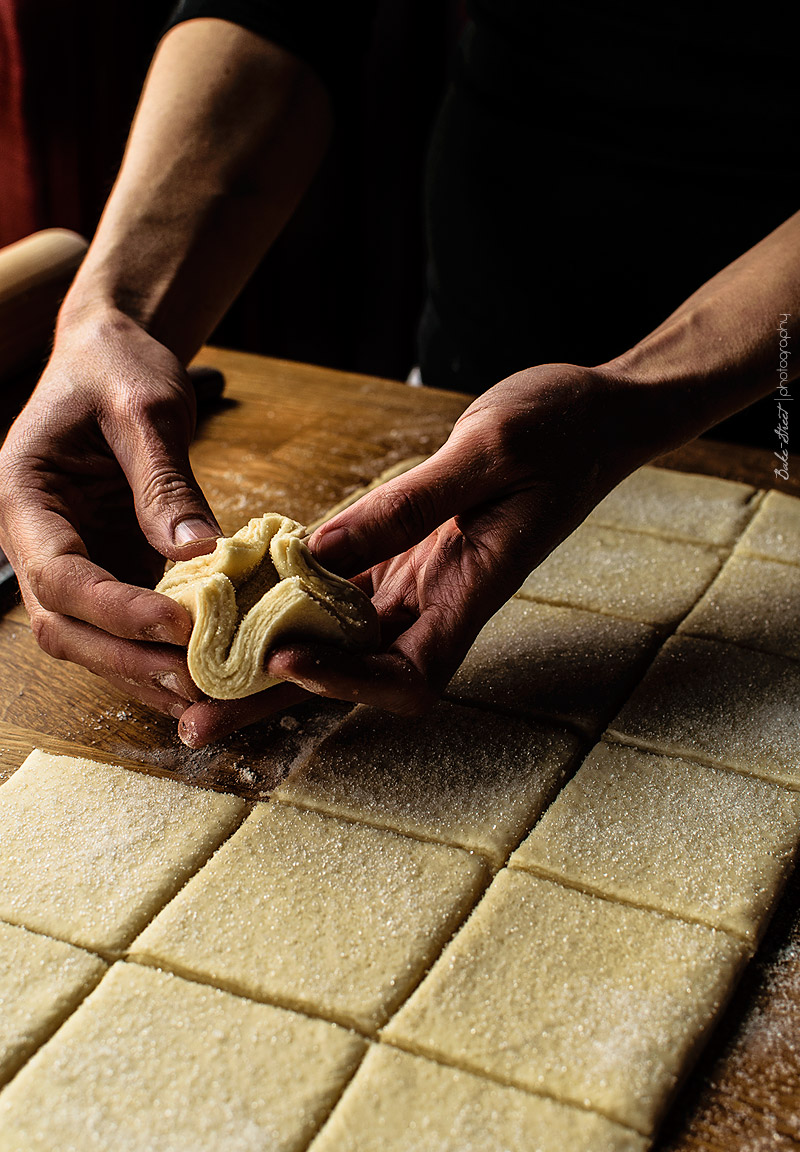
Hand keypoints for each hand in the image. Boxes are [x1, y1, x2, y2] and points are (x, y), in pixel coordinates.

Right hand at [0, 310, 222, 716]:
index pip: (58, 574)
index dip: (116, 610)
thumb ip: (164, 482)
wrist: (111, 355)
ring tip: (208, 691)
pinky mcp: (107, 566)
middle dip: (128, 660)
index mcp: (23, 496)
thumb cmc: (117, 366)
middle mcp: (36, 539)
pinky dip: (159, 652)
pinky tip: (207, 670)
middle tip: (197, 682)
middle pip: (65, 626)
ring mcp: (70, 559)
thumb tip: (199, 553)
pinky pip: (124, 623)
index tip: (178, 626)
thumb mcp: (145, 408)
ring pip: (90, 638)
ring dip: (143, 671)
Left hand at [179, 361, 637, 744]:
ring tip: (194, 673)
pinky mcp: (403, 553)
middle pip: (353, 674)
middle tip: (198, 716)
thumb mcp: (487, 452)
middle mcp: (440, 601)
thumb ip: (410, 504)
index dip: (346, 683)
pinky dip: (290, 596)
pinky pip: (338, 588)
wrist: (596, 414)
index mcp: (472, 591)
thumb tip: (320, 549)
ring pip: (335, 637)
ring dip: (269, 657)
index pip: (408, 675)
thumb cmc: (562, 429)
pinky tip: (237, 595)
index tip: (284, 663)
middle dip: (278, 699)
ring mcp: (418, 580)